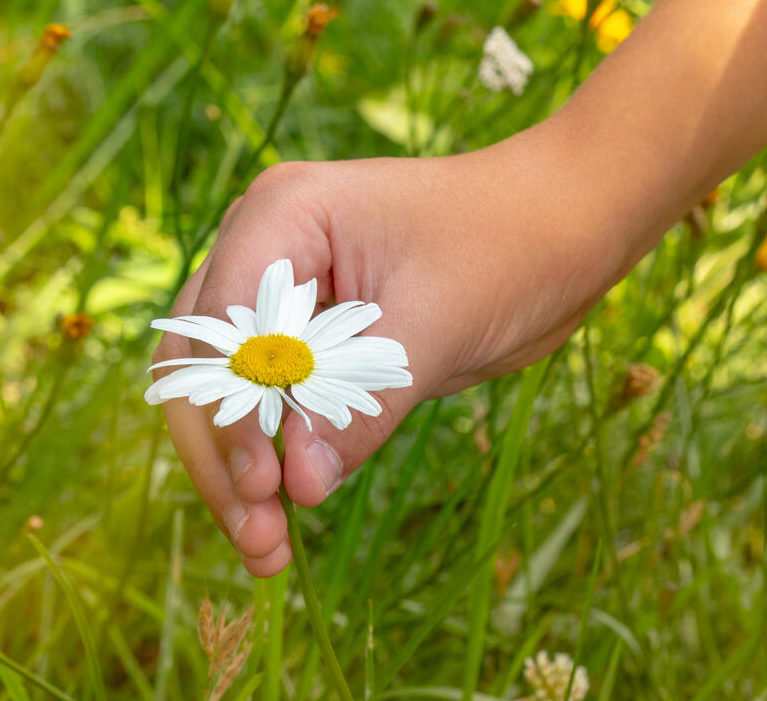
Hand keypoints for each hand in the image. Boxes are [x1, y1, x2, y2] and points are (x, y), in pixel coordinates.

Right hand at [152, 150, 626, 576]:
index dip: (230, 412)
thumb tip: (300, 485)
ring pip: (224, 393)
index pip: (222, 327)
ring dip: (238, 470)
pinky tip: (285, 517)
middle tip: (259, 537)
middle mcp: (262, 249)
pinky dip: (275, 457)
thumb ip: (364, 403)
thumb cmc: (510, 245)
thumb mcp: (439, 322)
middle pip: (202, 366)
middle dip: (223, 456)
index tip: (264, 487)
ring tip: (267, 550)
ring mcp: (282, 294)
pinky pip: (272, 403)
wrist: (563, 229)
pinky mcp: (311, 337)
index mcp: (281, 215)